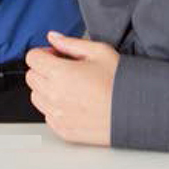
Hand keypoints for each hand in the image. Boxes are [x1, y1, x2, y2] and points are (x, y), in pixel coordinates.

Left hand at [26, 31, 117, 146]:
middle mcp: (54, 96)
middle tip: (64, 68)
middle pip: (31, 77)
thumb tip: (53, 37)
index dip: (44, 53)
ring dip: (46, 89)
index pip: (32, 58)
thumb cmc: (120, 82)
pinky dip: (54, 107)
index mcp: (60, 73)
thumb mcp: (98, 51)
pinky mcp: (63, 131)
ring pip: (36, 97)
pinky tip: (74, 102)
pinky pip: (47, 116)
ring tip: (69, 86)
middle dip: (43, 69)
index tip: (56, 55)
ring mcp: (58, 116)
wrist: (137, 112)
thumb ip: (70, 43)